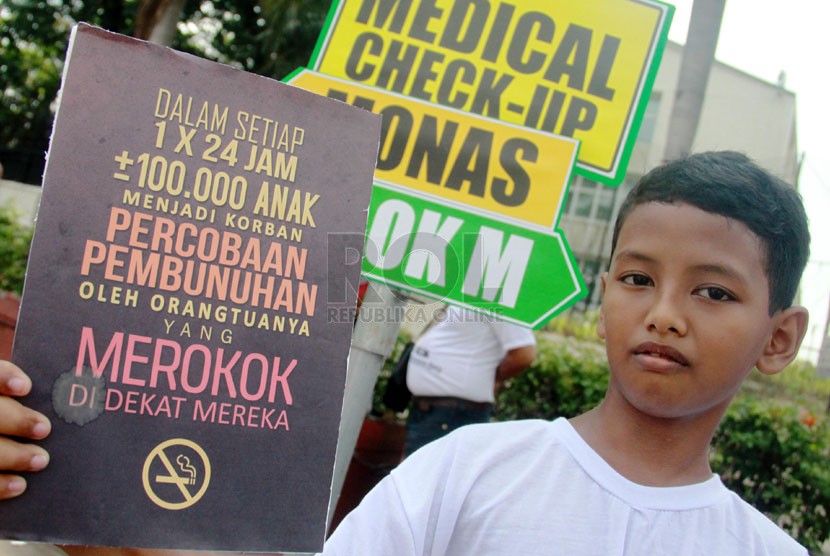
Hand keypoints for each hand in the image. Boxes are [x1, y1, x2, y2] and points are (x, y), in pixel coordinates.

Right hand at [0, 360, 50, 498]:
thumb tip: (71, 396)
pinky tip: (20, 485)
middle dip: (14, 420)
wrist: (3, 438)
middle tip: (45, 428)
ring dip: (12, 455)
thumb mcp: (14, 405)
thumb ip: (23, 402)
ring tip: (42, 459)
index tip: (27, 388)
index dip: (3, 377)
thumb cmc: (14, 423)